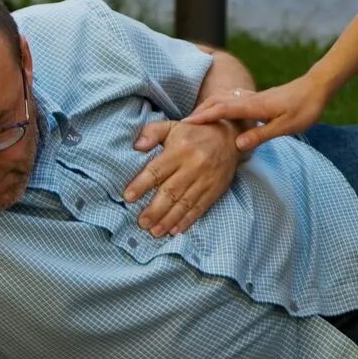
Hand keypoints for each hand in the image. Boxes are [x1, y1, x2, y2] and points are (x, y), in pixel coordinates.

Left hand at [123, 118, 242, 236]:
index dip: (142, 184)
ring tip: (155, 231)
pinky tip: (176, 230)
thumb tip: (137, 146)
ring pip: (184, 203)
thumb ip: (152, 133)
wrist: (229, 138)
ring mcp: (205, 180)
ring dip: (169, 219)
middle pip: (171, 191)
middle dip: (155, 209)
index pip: (157, 170)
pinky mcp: (214, 190)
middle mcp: (193, 166)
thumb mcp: (172, 126)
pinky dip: (187, 220)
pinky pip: (200, 207)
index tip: (128, 197)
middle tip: (142, 223)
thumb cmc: (194, 134)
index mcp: (179, 150)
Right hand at [182, 74, 329, 152]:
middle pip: (217, 102)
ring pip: (223, 99)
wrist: (316, 88)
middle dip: (198, 112)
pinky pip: (231, 99)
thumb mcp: (285, 127)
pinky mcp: (257, 98)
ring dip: (207, 107)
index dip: (202, 118)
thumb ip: (261, 135)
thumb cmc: (304, 109)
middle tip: (180, 126)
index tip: (184, 126)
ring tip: (194, 120)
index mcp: (254, 106)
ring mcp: (252, 97)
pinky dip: (218, 104)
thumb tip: (236, 145)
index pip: (221, 110)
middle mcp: (249, 99)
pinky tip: (217, 110)